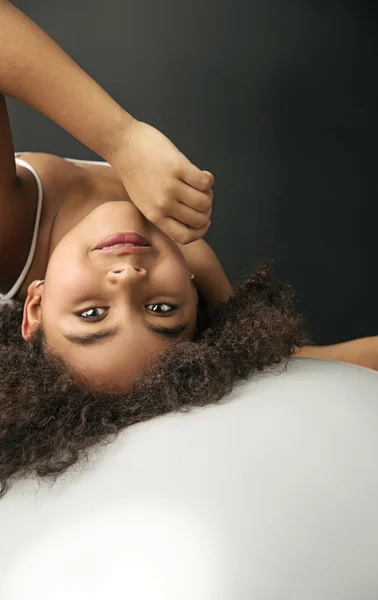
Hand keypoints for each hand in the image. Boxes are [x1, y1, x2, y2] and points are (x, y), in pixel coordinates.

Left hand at [110, 120, 213, 243]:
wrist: (122, 144)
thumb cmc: (136, 172)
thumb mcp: (145, 202)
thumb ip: (165, 213)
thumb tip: (197, 219)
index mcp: (154, 216)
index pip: (185, 237)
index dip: (200, 231)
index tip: (204, 220)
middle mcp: (162, 205)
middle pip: (199, 220)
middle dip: (207, 210)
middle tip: (203, 198)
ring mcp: (170, 186)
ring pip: (205, 201)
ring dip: (209, 194)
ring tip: (202, 185)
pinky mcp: (177, 167)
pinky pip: (205, 182)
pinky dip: (208, 179)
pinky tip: (203, 174)